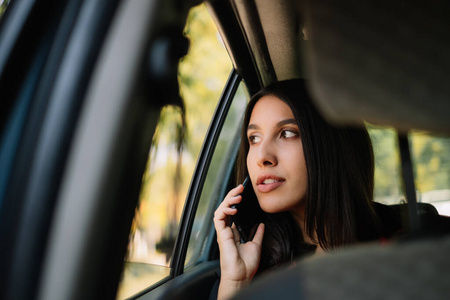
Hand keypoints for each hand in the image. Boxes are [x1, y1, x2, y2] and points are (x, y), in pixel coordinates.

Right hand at [213, 184, 264, 299]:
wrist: (242, 276)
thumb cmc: (246, 265)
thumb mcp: (256, 245)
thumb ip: (257, 234)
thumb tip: (261, 224)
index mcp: (233, 232)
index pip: (232, 212)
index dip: (235, 201)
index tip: (243, 193)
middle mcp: (227, 230)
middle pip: (226, 208)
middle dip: (231, 196)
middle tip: (240, 188)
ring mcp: (223, 231)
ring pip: (221, 210)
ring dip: (228, 200)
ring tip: (237, 195)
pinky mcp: (221, 234)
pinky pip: (219, 218)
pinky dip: (225, 210)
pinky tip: (233, 208)